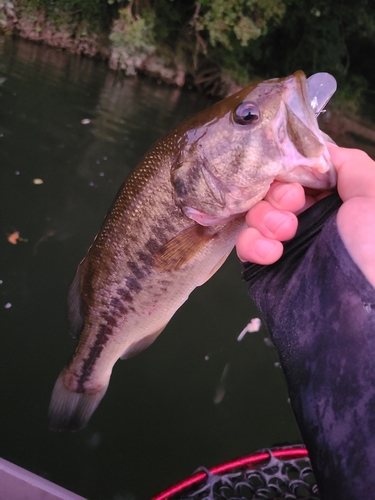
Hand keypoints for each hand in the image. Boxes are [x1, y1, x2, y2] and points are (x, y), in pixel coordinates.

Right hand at [236, 144, 374, 286]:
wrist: (361, 309)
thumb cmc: (374, 246)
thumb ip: (348, 163)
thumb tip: (315, 151)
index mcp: (334, 200)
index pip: (299, 172)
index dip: (291, 169)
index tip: (295, 177)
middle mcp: (308, 218)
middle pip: (273, 189)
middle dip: (277, 193)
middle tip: (291, 204)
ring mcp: (286, 242)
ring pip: (256, 213)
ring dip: (264, 217)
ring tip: (284, 233)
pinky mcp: (266, 265)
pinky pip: (246, 244)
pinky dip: (252, 244)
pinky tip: (271, 253)